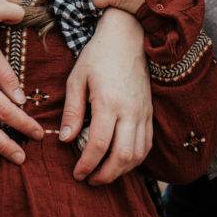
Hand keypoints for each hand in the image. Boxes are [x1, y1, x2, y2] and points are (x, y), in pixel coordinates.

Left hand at [60, 9, 151, 183]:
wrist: (127, 37)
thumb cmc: (98, 55)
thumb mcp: (77, 78)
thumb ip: (72, 111)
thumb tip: (66, 140)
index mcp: (109, 102)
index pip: (99, 144)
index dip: (87, 164)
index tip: (77, 173)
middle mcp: (130, 110)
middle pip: (123, 156)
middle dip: (105, 175)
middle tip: (89, 179)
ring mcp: (143, 112)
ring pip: (138, 154)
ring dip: (121, 170)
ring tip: (103, 173)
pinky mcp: (149, 112)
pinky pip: (147, 144)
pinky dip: (135, 159)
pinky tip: (121, 160)